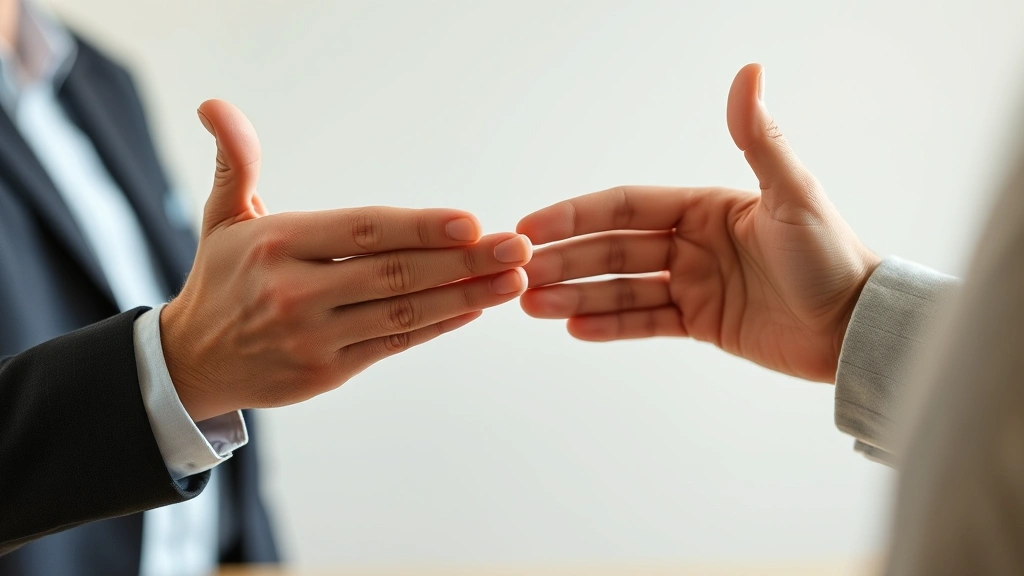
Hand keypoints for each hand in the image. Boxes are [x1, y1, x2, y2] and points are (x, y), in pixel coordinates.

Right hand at [162, 100, 531, 420]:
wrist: (193, 360)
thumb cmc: (222, 278)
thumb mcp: (222, 216)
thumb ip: (235, 161)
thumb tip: (216, 105)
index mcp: (277, 244)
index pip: (363, 230)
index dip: (420, 227)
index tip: (471, 221)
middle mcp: (295, 291)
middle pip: (395, 274)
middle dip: (463, 261)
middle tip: (516, 247)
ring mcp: (314, 336)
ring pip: (403, 313)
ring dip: (464, 296)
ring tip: (513, 279)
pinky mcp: (328, 371)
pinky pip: (393, 345)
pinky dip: (437, 327)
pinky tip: (474, 309)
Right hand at [517, 64, 878, 381]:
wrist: (857, 327)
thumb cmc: (832, 256)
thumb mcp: (792, 195)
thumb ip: (759, 139)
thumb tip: (747, 73)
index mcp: (703, 208)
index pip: (626, 207)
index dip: (577, 215)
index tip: (533, 226)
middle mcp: (692, 243)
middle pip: (613, 249)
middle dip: (565, 260)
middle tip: (522, 274)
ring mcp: (694, 284)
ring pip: (621, 288)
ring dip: (576, 295)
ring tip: (534, 305)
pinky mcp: (701, 323)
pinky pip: (646, 322)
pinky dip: (611, 325)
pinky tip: (574, 327)